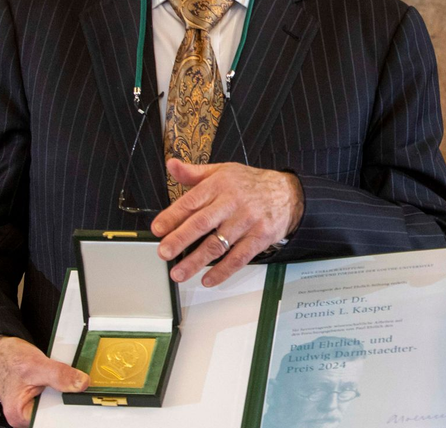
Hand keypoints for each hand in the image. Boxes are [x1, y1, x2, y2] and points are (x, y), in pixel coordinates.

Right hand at [0, 336, 88, 426]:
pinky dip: (63, 387)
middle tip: (80, 385)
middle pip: (56, 414)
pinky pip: (56, 397)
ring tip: (71, 380)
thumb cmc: (9, 360)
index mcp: (21, 414)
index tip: (83, 397)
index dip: (69, 409)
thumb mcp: (36, 364)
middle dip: (69, 399)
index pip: (52, 420)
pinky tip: (64, 378)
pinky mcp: (40, 399)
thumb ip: (59, 375)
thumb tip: (81, 384)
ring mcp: (34, 407)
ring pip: (58, 404)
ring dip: (67, 392)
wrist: (1, 352)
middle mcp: (26, 415)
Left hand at [152, 159, 303, 286]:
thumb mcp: (222, 171)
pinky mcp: (259, 238)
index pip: (191, 201)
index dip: (172, 216)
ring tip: (178, 273)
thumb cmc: (249, 183)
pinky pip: (239, 257)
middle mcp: (232, 203)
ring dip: (196, 261)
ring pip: (218, 244)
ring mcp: (247, 221)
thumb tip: (171, 165)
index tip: (157, 229)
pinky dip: (223, 271)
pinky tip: (208, 280)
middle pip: (202, 223)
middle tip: (164, 253)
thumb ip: (194, 173)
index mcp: (219, 185)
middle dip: (180, 239)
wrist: (288, 194)